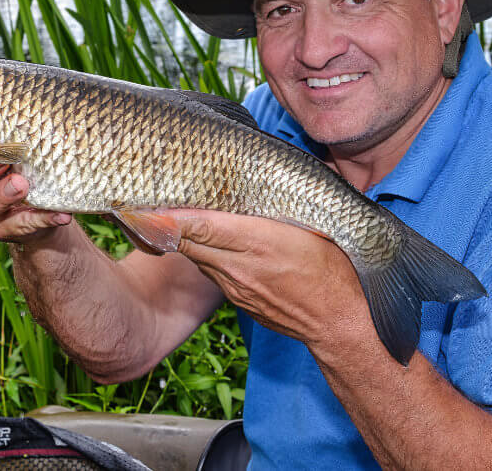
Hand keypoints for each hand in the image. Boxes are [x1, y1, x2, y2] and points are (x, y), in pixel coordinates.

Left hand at [168, 209, 376, 355]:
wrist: (339, 323)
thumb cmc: (334, 269)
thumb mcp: (312, 226)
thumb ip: (281, 202)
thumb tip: (268, 167)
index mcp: (257, 241)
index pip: (199, 225)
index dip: (170, 214)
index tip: (151, 200)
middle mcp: (238, 267)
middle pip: (188, 241)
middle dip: (168, 222)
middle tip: (152, 200)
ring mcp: (234, 287)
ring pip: (197, 256)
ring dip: (187, 237)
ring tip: (175, 215)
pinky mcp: (237, 300)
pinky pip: (211, 271)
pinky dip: (205, 255)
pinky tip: (209, 242)